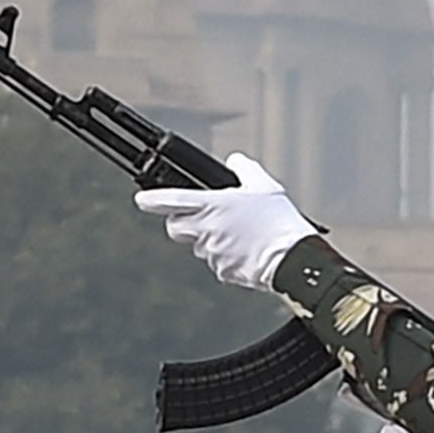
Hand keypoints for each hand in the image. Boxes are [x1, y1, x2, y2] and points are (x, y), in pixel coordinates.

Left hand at [135, 151, 314, 290]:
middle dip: (181, 223)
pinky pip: (216, 263)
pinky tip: (246, 250)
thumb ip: (244, 169)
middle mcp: (206, 229)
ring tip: (238, 235)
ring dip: (209, 240)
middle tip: (200, 219)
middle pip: (175, 228)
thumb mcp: (264, 185)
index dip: (151, 200)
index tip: (141, 199)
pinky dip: (226, 257)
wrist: (291, 258)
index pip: (170, 200)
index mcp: (211, 205)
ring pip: (197, 246)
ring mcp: (211, 252)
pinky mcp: (221, 271)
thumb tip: (236, 161)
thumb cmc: (279, 222)